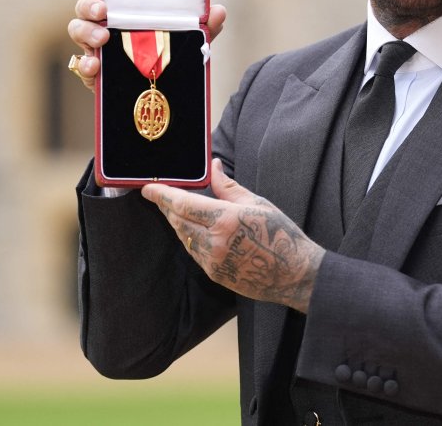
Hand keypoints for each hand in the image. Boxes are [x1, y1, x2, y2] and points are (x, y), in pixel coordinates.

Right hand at [67, 0, 227, 91]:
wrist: (167, 96)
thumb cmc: (171, 57)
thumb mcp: (189, 40)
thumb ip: (204, 27)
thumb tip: (218, 11)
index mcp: (125, 10)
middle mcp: (105, 25)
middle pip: (84, 7)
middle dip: (88, 5)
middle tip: (103, 11)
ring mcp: (96, 48)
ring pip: (78, 32)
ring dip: (86, 32)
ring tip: (102, 38)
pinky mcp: (95, 74)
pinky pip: (81, 66)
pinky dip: (85, 64)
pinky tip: (95, 65)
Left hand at [142, 159, 323, 312]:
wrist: (294, 273)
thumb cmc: (281, 235)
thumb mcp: (257, 203)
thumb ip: (228, 187)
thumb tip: (214, 167)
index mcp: (224, 220)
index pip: (182, 204)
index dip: (161, 195)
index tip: (147, 188)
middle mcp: (214, 242)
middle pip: (178, 221)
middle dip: (167, 207)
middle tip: (161, 195)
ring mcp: (212, 261)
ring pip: (183, 238)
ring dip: (178, 223)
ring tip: (177, 210)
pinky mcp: (214, 274)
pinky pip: (194, 252)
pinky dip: (190, 238)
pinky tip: (195, 230)